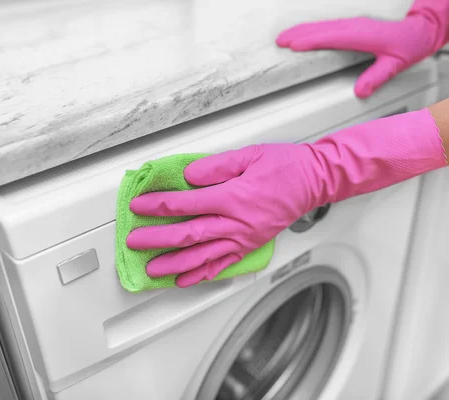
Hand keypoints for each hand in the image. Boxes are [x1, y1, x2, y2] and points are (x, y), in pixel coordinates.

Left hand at [127, 143, 326, 287]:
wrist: (314, 182)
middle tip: (135, 242)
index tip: (140, 206)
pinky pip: (223, 265)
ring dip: (175, 263)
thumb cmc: (284, 167)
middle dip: (158, 238)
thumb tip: (189, 176)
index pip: (186, 203)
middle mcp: (236, 222)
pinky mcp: (250, 246)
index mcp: (233, 196)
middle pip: (189, 234)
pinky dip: (202, 275)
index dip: (159, 205)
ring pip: (203, 256)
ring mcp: (243, 238)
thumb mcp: (250, 155)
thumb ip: (216, 165)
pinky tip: (185, 280)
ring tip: (152, 269)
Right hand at [276, 0, 448, 97]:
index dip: (311, 41)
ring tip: (285, 37)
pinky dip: (312, 29)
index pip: (332, 38)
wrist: (420, 29)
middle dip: (299, 33)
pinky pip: (328, 26)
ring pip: (323, 25)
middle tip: (279, 40)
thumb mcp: (395, 65)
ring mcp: (353, 23)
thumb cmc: (409, 46)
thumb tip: (360, 91)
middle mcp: (356, 26)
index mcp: (363, 35)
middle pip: (321, 29)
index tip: (294, 45)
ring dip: (302, 30)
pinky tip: (304, 34)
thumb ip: (377, 77)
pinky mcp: (353, 25)